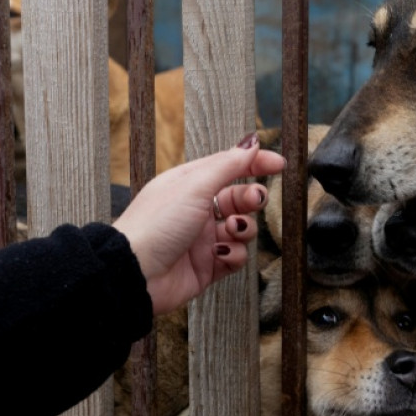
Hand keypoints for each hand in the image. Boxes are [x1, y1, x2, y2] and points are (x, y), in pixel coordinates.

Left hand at [112, 132, 284, 313]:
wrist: (135, 273)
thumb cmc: (157, 223)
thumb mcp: (194, 185)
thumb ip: (227, 164)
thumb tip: (252, 142)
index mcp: (190, 184)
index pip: (230, 166)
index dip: (255, 163)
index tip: (279, 164)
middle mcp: (197, 209)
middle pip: (239, 198)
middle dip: (252, 198)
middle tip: (254, 201)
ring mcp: (203, 239)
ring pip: (242, 229)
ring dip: (244, 228)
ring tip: (232, 230)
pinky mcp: (207, 266)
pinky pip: (236, 256)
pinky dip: (234, 254)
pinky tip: (220, 254)